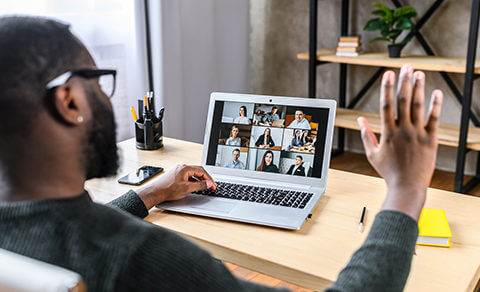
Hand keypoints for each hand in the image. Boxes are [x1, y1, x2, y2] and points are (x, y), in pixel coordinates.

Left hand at [136, 165, 216, 209]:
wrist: (156, 192)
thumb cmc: (168, 190)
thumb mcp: (187, 188)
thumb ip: (200, 185)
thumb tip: (209, 184)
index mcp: (185, 168)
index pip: (202, 171)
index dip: (209, 179)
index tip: (213, 185)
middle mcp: (182, 168)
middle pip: (198, 171)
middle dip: (206, 179)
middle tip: (211, 186)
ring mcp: (178, 171)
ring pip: (193, 174)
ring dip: (200, 180)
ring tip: (204, 187)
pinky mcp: (176, 175)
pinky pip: (188, 176)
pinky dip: (193, 181)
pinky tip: (195, 186)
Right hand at [357, 65, 442, 220]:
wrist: (408, 187)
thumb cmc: (389, 172)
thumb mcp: (373, 154)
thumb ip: (366, 135)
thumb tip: (360, 120)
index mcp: (388, 133)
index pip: (386, 105)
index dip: (387, 88)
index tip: (387, 74)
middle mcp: (403, 131)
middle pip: (403, 101)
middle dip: (404, 82)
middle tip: (406, 66)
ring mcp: (418, 134)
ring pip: (418, 107)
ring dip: (419, 88)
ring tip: (419, 74)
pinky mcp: (431, 140)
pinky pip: (433, 119)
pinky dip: (435, 105)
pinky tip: (436, 93)